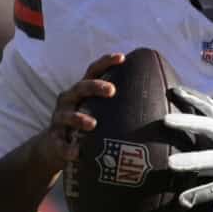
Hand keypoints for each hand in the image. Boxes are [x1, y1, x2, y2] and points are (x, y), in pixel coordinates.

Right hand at [37, 52, 124, 173]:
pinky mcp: (54, 140)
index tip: (122, 58)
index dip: (106, 62)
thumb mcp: (98, 111)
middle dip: (95, 86)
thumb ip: (118, 104)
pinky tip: (77, 153)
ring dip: (79, 118)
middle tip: (112, 90)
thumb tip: (159, 100)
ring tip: (93, 124)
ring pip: (67, 116)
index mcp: (81, 91)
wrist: (53, 148)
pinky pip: (60, 144)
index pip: (93, 71)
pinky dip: (68, 149)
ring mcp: (59, 120)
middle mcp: (69, 101)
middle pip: (80, 88)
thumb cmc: (84, 125)